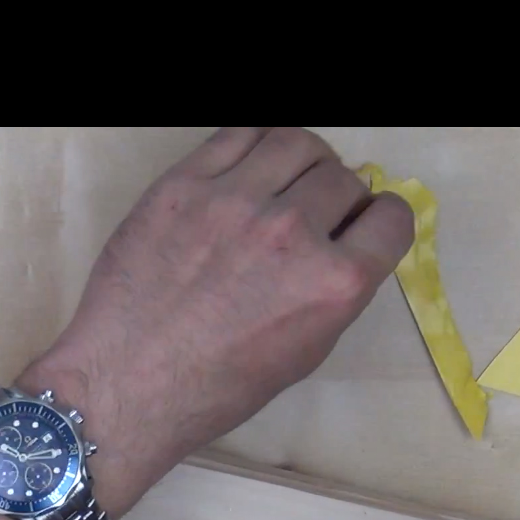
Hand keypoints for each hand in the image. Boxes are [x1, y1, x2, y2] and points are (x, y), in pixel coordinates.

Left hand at [20, 127, 413, 516]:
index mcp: (334, 284)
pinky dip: (256, 144)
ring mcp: (234, 202)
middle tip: (313, 216)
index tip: (362, 226)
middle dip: (338, 197)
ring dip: (302, 161)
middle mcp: (292, 232)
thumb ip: (334, 291)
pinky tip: (249, 166)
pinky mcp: (183, 185)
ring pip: (297, 143)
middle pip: (343, 178)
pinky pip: (238, 134)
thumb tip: (345, 241)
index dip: (380, 221)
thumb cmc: (215, 385)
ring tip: (283, 184)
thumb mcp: (302, 353)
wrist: (128, 383)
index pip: (392, 218)